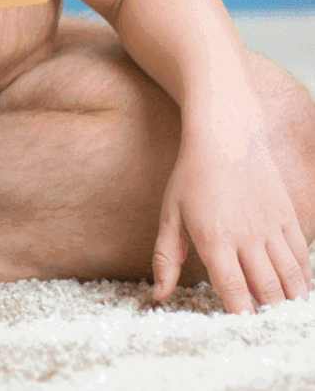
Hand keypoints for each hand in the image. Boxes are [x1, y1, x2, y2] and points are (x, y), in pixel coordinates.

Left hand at [154, 120, 310, 310]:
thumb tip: (160, 295)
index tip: (236, 328)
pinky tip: (293, 288)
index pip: (234, 294)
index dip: (239, 318)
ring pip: (292, 281)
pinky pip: (303, 258)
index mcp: (214, 238)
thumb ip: (166, 256)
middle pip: (268, 293)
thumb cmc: (191, 173)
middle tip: (259, 322)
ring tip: (279, 311)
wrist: (225, 133)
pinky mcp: (289, 217)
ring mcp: (272, 227)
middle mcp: (247, 236)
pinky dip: (302, 279)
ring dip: (288, 301)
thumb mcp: (170, 211)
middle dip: (266, 314)